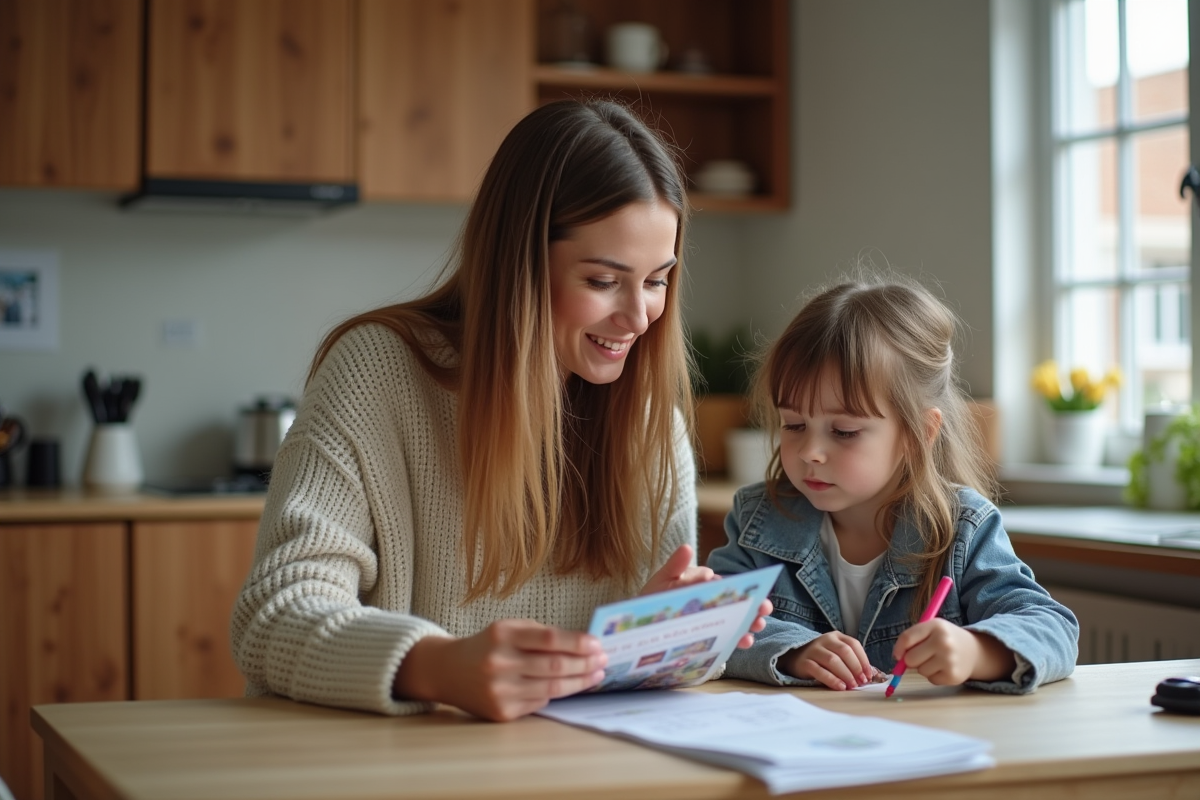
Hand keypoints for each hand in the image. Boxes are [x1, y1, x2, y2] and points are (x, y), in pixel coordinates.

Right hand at [393, 619, 606, 721]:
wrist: (447, 671)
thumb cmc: (486, 646)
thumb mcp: (507, 629)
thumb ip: (540, 634)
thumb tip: (582, 644)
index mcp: (502, 635)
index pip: (549, 639)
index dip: (577, 642)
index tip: (597, 644)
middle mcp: (499, 663)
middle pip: (554, 666)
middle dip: (584, 663)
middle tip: (603, 660)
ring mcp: (499, 690)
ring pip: (551, 688)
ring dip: (579, 682)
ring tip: (595, 674)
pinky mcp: (501, 712)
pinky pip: (539, 703)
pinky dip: (557, 694)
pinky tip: (570, 686)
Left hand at [639, 544, 770, 648]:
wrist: (642, 628)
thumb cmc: (653, 600)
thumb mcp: (662, 581)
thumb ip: (675, 566)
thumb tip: (688, 548)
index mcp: (703, 584)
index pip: (724, 583)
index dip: (739, 585)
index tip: (752, 587)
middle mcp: (712, 601)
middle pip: (736, 601)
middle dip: (752, 603)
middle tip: (764, 607)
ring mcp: (714, 620)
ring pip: (736, 619)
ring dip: (750, 621)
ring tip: (758, 624)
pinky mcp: (712, 637)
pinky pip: (728, 636)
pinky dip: (738, 638)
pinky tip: (745, 640)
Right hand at [779, 631, 873, 689]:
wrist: (795, 657)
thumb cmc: (822, 658)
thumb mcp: (836, 653)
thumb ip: (850, 661)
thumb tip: (868, 676)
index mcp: (836, 636)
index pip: (853, 644)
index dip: (863, 660)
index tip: (868, 675)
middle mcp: (825, 640)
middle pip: (844, 651)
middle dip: (856, 668)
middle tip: (861, 682)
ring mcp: (813, 650)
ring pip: (832, 660)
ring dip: (845, 674)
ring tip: (852, 686)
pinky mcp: (804, 662)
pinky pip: (819, 671)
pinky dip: (832, 680)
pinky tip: (840, 687)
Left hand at [891, 619, 1015, 684]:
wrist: (974, 651)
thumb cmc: (945, 639)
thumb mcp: (932, 629)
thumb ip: (913, 638)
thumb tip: (897, 657)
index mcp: (936, 626)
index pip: (907, 638)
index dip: (898, 649)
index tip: (897, 655)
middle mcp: (944, 642)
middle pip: (910, 659)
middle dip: (911, 660)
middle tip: (923, 655)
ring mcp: (950, 660)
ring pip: (920, 670)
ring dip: (924, 667)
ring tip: (937, 660)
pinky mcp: (953, 676)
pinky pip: (931, 679)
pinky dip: (934, 676)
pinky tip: (943, 668)